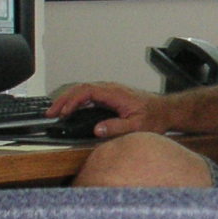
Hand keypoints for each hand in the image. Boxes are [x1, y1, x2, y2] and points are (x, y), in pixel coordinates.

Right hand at [47, 82, 165, 137]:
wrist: (167, 110)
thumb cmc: (155, 117)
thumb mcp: (137, 126)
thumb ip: (117, 127)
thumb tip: (97, 130)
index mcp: (115, 94)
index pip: (87, 92)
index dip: (72, 101)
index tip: (63, 112)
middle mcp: (111, 89)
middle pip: (81, 88)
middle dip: (63, 100)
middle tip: (50, 113)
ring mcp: (111, 91)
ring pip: (83, 90)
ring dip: (68, 99)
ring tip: (56, 111)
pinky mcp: (111, 95)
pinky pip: (89, 94)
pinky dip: (76, 100)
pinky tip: (71, 109)